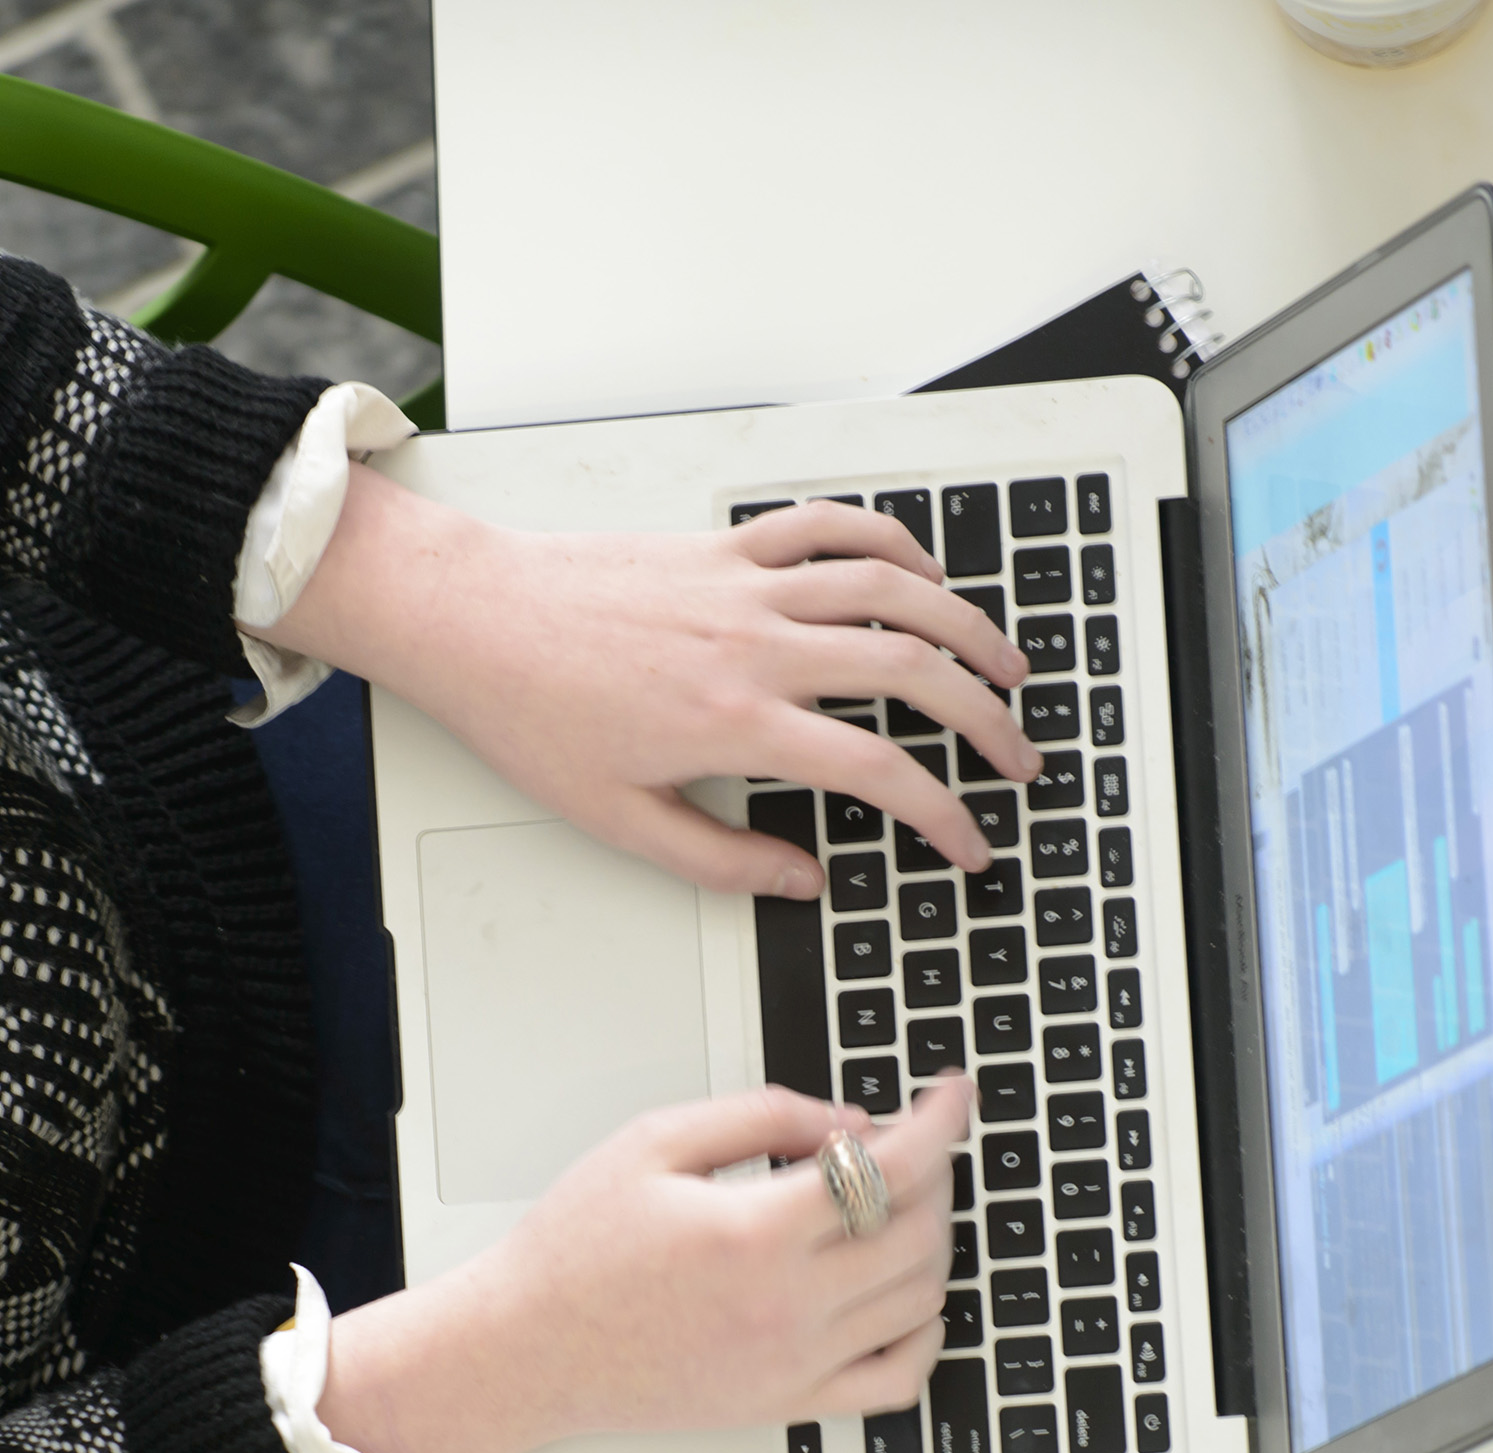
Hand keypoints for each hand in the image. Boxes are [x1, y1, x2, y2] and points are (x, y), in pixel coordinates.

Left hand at [259, 473, 1041, 894]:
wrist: (475, 621)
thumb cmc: (531, 715)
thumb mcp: (619, 820)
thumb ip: (721, 860)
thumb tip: (801, 883)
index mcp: (736, 725)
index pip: (879, 773)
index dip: (943, 814)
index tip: (969, 843)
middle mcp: (756, 647)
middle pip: (914, 675)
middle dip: (987, 721)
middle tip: (1017, 757)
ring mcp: (747, 586)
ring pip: (894, 592)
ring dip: (965, 628)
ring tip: (1004, 666)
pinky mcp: (727, 547)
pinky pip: (833, 528)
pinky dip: (892, 545)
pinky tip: (922, 575)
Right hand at [319, 1075, 971, 1452]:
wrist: (527, 1348)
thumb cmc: (573, 1249)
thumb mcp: (653, 1141)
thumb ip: (763, 1115)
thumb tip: (852, 1124)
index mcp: (752, 1232)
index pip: (894, 1167)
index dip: (940, 1119)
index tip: (950, 1093)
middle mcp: (785, 1305)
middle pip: (921, 1229)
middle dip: (933, 1171)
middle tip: (907, 1142)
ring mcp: (793, 1363)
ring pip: (921, 1297)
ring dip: (930, 1239)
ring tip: (894, 1207)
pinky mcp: (786, 1403)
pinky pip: (897, 1379)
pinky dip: (926, 1334)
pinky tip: (907, 1298)